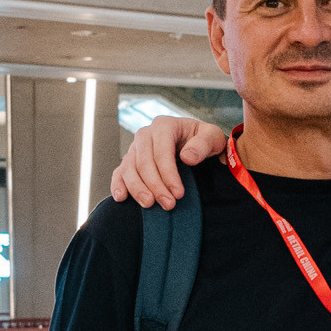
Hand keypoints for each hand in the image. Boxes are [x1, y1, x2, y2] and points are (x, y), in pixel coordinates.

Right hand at [110, 114, 228, 208]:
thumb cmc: (203, 141)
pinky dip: (118, 185)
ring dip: (137, 188)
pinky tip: (121, 198)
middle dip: (155, 185)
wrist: (195, 144)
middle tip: (169, 204)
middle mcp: (145, 134)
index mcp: (164, 126)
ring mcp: (135, 148)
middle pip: (144, 162)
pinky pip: (119, 172)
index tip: (178, 193)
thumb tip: (187, 158)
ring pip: (129, 168)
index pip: (161, 152)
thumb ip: (203, 145)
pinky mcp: (130, 160)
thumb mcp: (212, 138)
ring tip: (149, 204)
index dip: (168, 174)